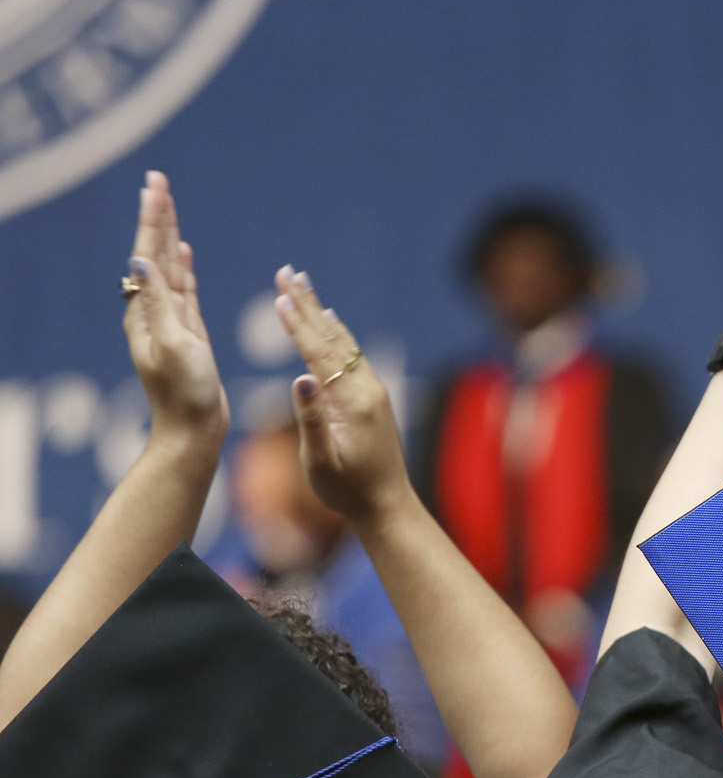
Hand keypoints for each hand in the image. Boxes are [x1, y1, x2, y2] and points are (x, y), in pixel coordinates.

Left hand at [124, 171, 228, 441]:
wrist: (195, 430)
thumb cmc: (186, 393)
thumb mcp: (174, 345)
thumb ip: (160, 303)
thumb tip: (142, 262)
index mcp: (147, 313)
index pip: (146, 254)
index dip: (152, 219)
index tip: (155, 185)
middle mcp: (154, 313)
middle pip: (155, 254)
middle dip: (157, 217)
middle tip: (158, 181)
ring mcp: (172, 323)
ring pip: (170, 268)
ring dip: (168, 236)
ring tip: (168, 206)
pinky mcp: (189, 333)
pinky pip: (184, 290)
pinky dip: (183, 267)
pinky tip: (184, 252)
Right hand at [273, 267, 411, 522]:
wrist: (387, 506)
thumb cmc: (348, 490)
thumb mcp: (321, 461)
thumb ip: (312, 419)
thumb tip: (300, 378)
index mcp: (352, 401)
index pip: (318, 353)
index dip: (296, 324)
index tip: (279, 296)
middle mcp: (367, 388)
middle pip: (331, 337)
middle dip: (306, 304)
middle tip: (287, 271)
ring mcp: (373, 391)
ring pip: (342, 342)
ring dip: (319, 312)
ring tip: (302, 285)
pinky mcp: (373, 399)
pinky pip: (352, 355)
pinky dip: (336, 334)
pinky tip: (330, 322)